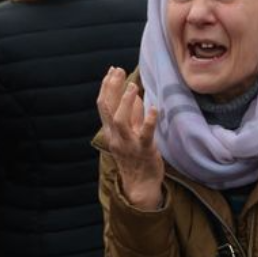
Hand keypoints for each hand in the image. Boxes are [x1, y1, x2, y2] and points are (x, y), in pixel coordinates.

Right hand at [97, 67, 164, 210]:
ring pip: (121, 121)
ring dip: (126, 102)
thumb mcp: (130, 134)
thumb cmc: (136, 158)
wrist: (140, 185)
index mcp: (111, 132)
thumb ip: (132, 116)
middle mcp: (116, 137)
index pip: (103, 105)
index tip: (111, 71)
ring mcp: (128, 144)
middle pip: (107, 109)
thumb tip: (134, 95)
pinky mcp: (144, 150)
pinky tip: (154, 108)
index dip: (106, 87)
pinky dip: (149, 120)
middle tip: (118, 71)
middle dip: (111, 88)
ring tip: (133, 86)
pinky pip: (145, 134)